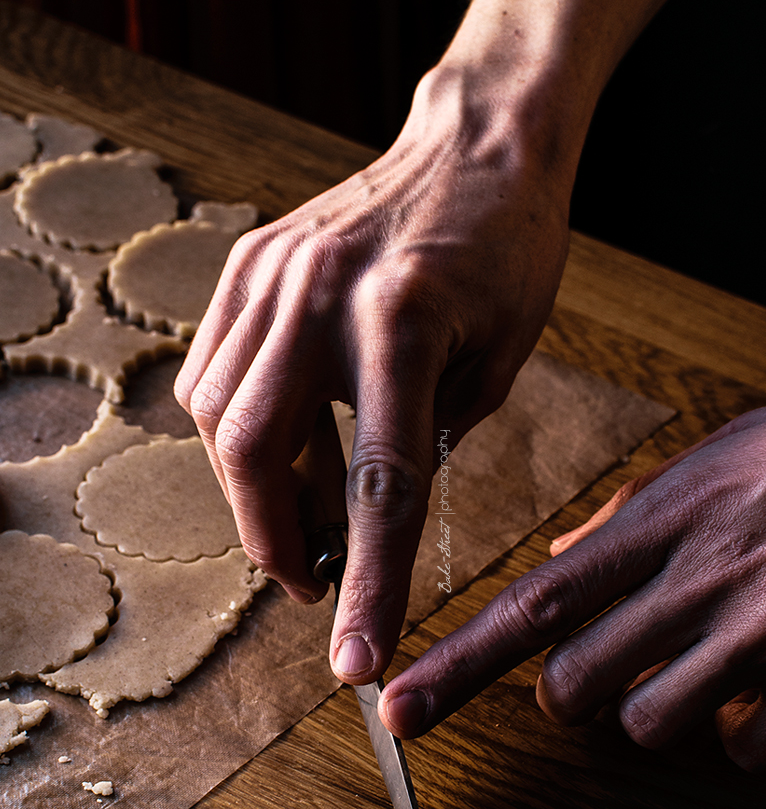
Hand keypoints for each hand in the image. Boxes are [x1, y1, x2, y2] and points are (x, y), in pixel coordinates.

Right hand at [175, 65, 571, 682]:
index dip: (367, 588)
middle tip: (312, 581)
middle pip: (254, 456)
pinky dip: (240, 431)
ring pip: (218, 421)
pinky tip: (287, 441)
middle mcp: (321, 295)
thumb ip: (426, 446)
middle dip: (275, 542)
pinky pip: (213, 375)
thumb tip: (362, 524)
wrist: (476, 145)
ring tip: (312, 505)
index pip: (379, 486)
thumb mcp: (497, 365)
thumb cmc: (509, 256)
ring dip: (258, 488)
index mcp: (408, 323)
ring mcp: (272, 274)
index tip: (356, 663)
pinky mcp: (247, 265)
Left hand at [381, 400, 765, 769]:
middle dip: (572, 694)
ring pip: (652, 726)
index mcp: (665, 519)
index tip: (400, 707)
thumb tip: (564, 557)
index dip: (456, 663)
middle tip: (605, 670)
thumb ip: (634, 515)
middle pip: (576, 685)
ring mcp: (764, 632)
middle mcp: (702, 578)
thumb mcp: (718, 460)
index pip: (533, 603)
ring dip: (662, 712)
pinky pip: (746, 751)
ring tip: (706, 665)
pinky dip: (746, 735)